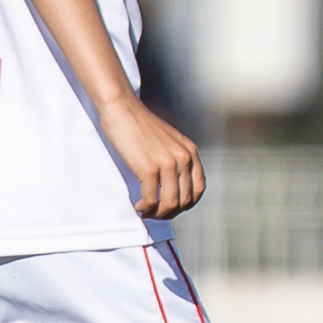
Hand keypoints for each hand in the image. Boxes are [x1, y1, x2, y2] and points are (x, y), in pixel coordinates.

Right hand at [99, 95, 204, 216]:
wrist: (123, 109)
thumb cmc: (141, 125)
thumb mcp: (170, 141)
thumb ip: (177, 159)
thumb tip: (174, 184)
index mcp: (191, 151)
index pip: (199, 188)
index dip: (187, 203)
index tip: (173, 207)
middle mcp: (184, 158)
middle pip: (185, 200)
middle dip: (171, 212)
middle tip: (157, 213)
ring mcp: (167, 163)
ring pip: (170, 203)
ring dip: (158, 213)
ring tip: (147, 211)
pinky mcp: (149, 168)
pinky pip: (151, 199)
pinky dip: (146, 207)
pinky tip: (140, 205)